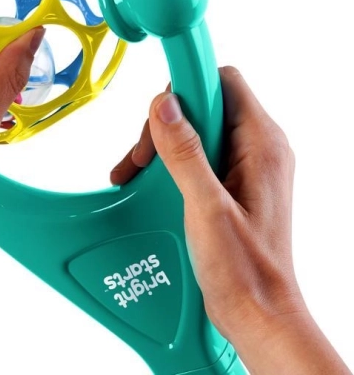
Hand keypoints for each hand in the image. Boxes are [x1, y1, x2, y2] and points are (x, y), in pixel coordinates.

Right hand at [111, 66, 350, 373]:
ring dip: (161, 145)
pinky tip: (146, 182)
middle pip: (203, 104)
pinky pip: (197, 154)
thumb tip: (164, 104)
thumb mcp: (206, 207)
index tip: (155, 102)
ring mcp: (245, 165)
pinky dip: (169, 162)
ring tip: (134, 173)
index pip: (222, 82)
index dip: (187, 84)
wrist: (258, 312)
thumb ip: (185, 152)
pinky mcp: (231, 182)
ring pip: (196, 129)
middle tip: (141, 158)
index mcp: (261, 144)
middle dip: (165, 124)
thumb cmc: (244, 269)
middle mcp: (257, 148)